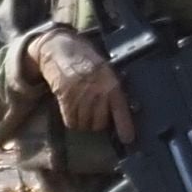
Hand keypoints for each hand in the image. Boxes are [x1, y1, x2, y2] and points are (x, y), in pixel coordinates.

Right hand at [26, 27, 134, 143]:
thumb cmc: (88, 62)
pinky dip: (72, 119)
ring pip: (85, 125)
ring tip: (84, 107)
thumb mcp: (107, 72)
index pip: (121, 109)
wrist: (63, 52)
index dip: (124, 126)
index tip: (128, 140)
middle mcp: (97, 93)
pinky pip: (71, 122)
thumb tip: (124, 110)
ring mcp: (81, 98)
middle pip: (100, 124)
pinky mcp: (66, 101)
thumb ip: (114, 89)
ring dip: (85, 121)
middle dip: (99, 122)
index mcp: (112, 84)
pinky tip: (73, 108)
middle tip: (96, 112)